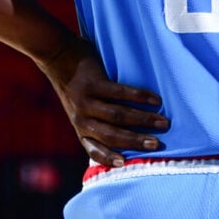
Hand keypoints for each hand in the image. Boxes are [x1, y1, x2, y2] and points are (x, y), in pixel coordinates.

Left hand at [38, 37, 167, 166]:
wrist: (55, 55)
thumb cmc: (73, 83)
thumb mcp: (78, 108)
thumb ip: (95, 120)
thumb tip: (123, 133)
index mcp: (80, 127)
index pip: (93, 149)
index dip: (108, 158)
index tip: (125, 163)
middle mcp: (82, 118)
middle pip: (112, 135)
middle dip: (136, 141)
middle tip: (157, 144)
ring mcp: (86, 101)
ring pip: (118, 116)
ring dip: (143, 120)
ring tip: (163, 122)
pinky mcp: (93, 83)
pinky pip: (120, 93)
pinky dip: (139, 97)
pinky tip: (155, 100)